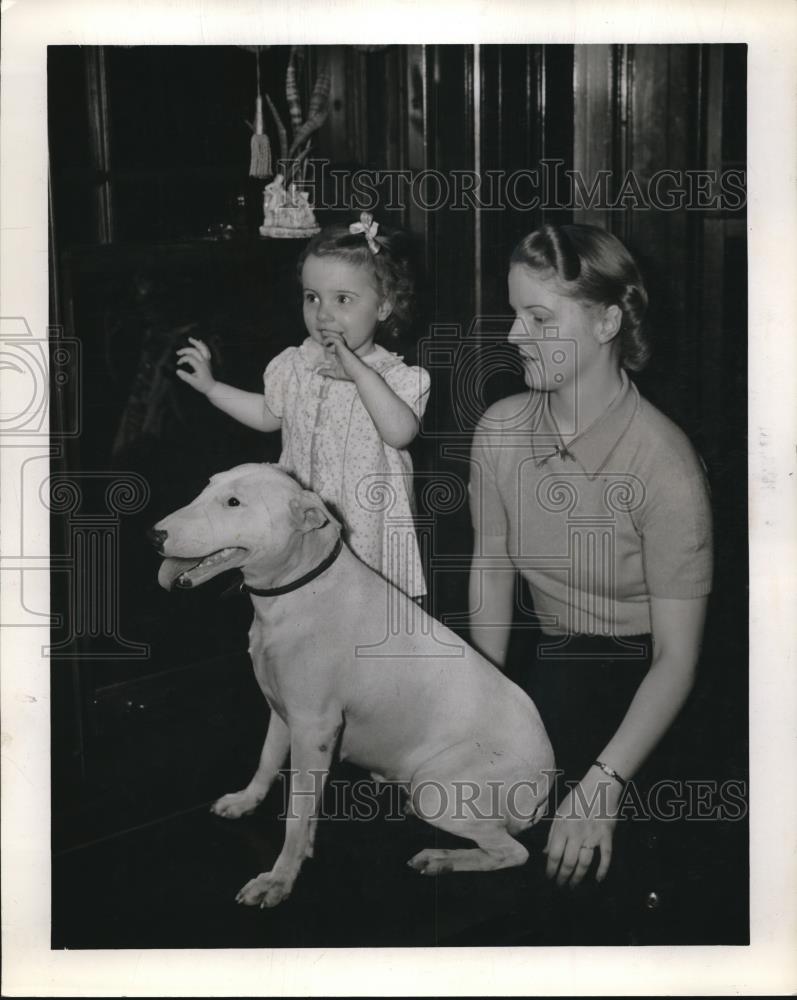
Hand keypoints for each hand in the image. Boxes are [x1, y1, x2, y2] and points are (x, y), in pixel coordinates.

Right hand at [176, 337, 215, 394]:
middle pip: (194, 351)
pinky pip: (206, 350)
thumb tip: (177, 371)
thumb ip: (185, 377)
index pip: (190, 358)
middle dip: (185, 350)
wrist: (211, 387)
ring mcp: (206, 360)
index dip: (182, 359)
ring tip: (190, 339)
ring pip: (202, 348)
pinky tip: (199, 341)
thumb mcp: (193, 383)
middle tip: (178, 353)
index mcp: (200, 366)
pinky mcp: (207, 361)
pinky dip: (202, 345)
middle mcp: (204, 362)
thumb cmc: (202, 385)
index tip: (178, 364)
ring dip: (196, 343)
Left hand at [315, 331, 363, 381]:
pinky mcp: (342, 347)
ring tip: (322, 338)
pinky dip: (328, 339)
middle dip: (327, 335)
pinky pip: (334, 338)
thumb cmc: (348, 374)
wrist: (356, 373)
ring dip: (328, 335)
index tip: (322, 345)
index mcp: (339, 353)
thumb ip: (326, 372)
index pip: (333, 344)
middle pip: (334, 337)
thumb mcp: (335, 373)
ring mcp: (342, 347)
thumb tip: (317, 372)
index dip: (327, 342)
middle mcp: (341, 349)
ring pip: (335, 335)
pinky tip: (325, 344)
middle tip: (321, 338)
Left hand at [544, 769, 621, 887]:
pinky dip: (603, 869)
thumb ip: (552, 833)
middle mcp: (576, 834)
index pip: (554, 854)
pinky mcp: (607, 836)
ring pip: (584, 863)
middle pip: (568, 862)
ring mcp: (592, 836)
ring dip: (579, 877)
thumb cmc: (577, 799)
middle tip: (561, 887)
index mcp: (562, 827)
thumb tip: (545, 853)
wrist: (600, 787)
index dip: (550, 869)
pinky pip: (605, 856)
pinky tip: (598, 879)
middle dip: (563, 877)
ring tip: (574, 887)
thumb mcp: (560, 813)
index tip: (549, 879)